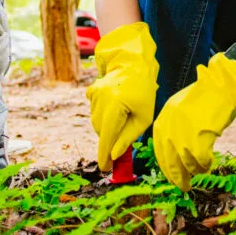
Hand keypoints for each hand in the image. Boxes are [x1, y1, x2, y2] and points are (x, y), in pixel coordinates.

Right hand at [86, 22, 158, 170]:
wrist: (134, 66)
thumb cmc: (144, 92)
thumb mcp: (143, 118)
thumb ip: (128, 137)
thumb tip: (113, 154)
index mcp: (115, 104)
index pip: (106, 136)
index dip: (104, 155)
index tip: (105, 168)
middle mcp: (100, 98)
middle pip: (100, 131)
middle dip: (110, 139)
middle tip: (122, 139)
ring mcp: (94, 94)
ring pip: (96, 123)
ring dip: (107, 127)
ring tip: (123, 115)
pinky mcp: (91, 92)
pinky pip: (93, 112)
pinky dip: (101, 116)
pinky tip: (114, 107)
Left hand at [154, 53, 235, 190]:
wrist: (224, 87)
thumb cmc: (206, 98)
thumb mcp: (181, 109)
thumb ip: (174, 128)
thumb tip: (173, 154)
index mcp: (165, 119)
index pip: (160, 150)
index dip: (166, 167)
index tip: (172, 177)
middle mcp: (171, 126)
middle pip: (170, 160)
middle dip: (177, 177)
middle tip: (184, 186)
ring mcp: (185, 132)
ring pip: (186, 163)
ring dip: (195, 170)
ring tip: (201, 170)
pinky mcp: (201, 136)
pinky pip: (200, 161)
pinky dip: (205, 165)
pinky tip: (209, 163)